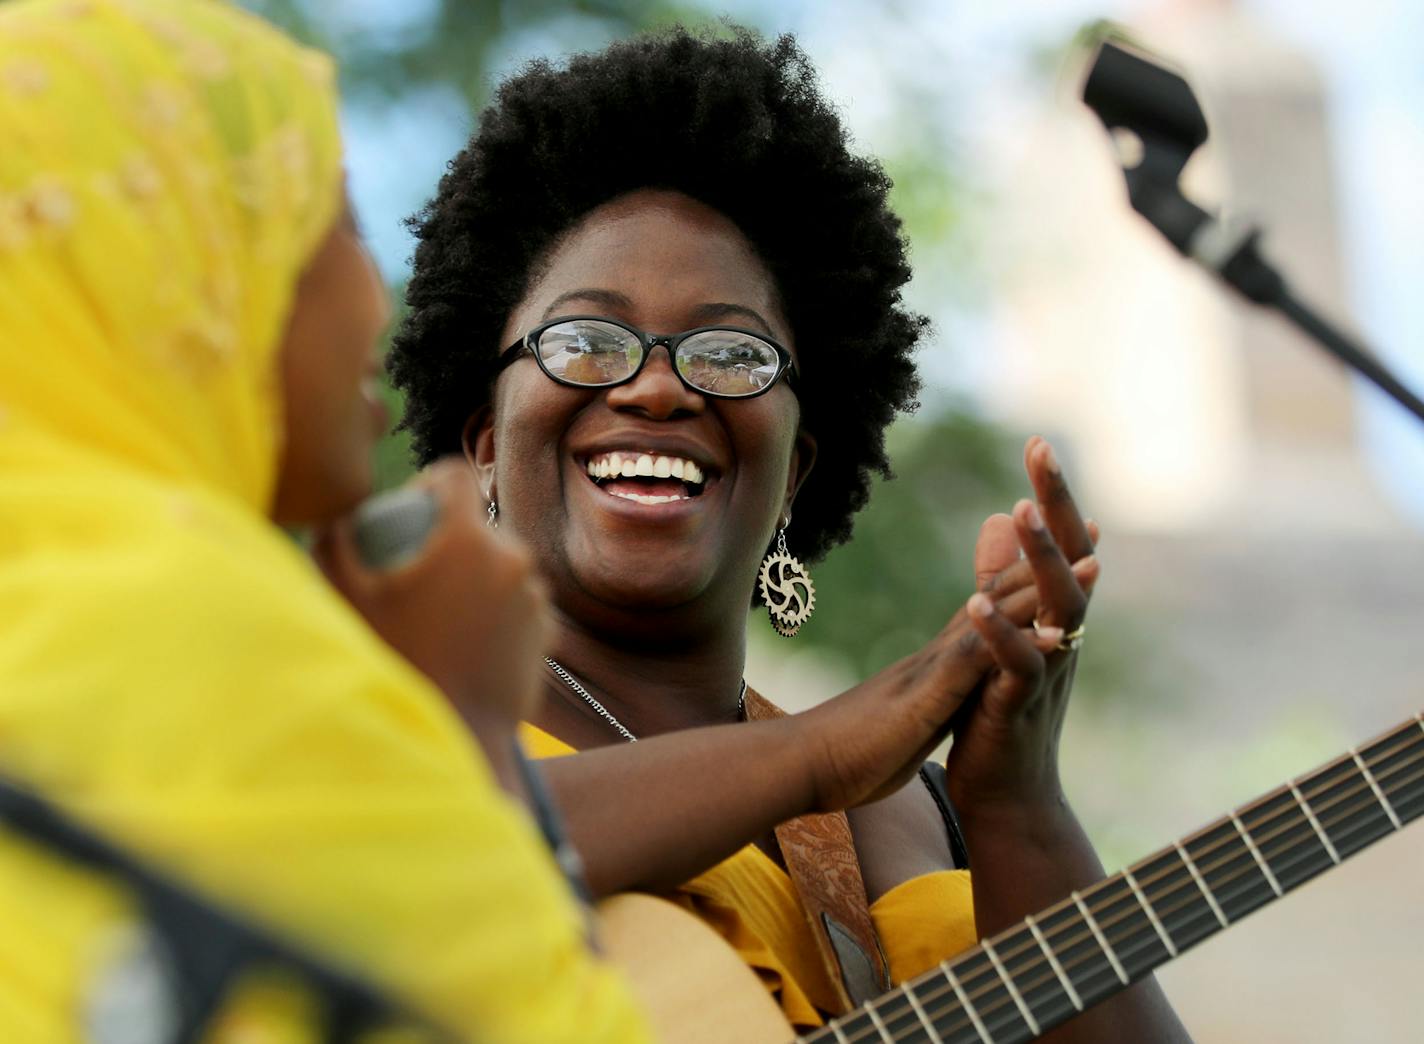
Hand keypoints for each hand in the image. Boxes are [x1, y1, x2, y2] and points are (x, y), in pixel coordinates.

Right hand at [313, 458, 550, 733]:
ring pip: (503, 564)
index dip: (429, 483)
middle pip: (480, 524)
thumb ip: (335, 541)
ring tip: (442, 607)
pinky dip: (498, 607)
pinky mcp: (547, 630)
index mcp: (468, 540)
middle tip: (418, 568)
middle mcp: (513, 559)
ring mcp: (535, 596)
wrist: (453, 735)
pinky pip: (520, 601)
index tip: (412, 509)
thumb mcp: (347, 598)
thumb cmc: (394, 665)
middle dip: (452, 536)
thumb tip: (342, 516)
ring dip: (477, 573)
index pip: (454, 476)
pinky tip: (468, 633)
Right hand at [795, 542, 1070, 812]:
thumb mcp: (901, 715)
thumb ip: (924, 695)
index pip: (990, 608)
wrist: (802, 763)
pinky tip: (1054, 632)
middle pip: (1001, 596)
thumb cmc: (848, 748)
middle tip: (1092, 528)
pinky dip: (1014, 640)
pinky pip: (976, 663)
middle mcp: (940, 653)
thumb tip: (935, 690)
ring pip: (997, 617)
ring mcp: (933, 669)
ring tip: (1097, 562)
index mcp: (938, 662)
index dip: (1029, 577)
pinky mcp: (927, 696)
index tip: (1066, 551)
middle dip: (1048, 562)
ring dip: (1045, 587)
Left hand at [947, 435, 1098, 818]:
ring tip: (1023, 510)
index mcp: (1055, 617)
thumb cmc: (1002, 707)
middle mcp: (1063, 636)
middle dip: (1057, 505)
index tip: (1038, 441)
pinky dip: (1001, 631)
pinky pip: (1017, 663)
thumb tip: (1002, 518)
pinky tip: (975, 602)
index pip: (1060, 544)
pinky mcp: (1020, 705)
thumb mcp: (1004, 632)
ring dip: (1041, 558)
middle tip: (1041, 453)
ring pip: (1057, 606)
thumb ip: (1004, 578)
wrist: (1006, 790)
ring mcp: (1047, 670)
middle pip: (1071, 560)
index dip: (1053, 495)